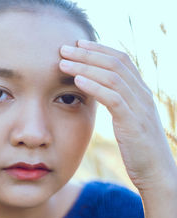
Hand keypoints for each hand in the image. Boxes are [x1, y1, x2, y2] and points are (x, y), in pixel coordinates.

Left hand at [59, 40, 176, 192]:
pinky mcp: (132, 123)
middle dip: (87, 53)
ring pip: (112, 77)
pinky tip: (76, 81)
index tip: (77, 44)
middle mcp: (142, 94)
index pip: (121, 60)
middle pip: (114, 63)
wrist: (156, 173)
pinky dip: (94, 87)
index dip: (99, 49)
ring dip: (85, 67)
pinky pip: (112, 98)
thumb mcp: (128, 119)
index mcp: (141, 92)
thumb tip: (97, 90)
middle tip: (63, 48)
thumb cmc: (138, 148)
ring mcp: (139, 108)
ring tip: (63, 62)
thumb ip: (117, 102)